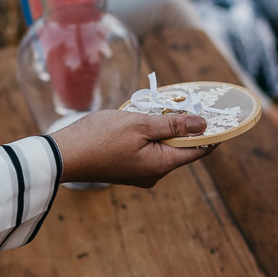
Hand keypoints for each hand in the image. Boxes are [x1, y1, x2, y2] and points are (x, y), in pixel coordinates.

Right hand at [51, 110, 213, 187]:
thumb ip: (173, 125)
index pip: (199, 151)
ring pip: (163, 148)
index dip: (210, 133)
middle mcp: (154, 174)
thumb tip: (203, 124)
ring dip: (164, 128)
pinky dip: (150, 134)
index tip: (215, 114)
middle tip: (180, 102)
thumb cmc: (99, 138)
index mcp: (161, 166)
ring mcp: (140, 173)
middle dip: (184, 126)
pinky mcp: (127, 169)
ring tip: (156, 107)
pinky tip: (139, 119)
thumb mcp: (140, 124)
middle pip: (181, 149)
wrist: (62, 156)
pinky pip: (148, 150)